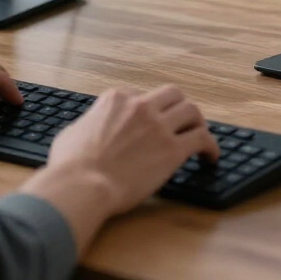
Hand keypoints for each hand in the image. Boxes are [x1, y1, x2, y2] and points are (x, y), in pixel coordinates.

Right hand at [21, 85, 217, 251]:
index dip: (146, 110)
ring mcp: (158, 126)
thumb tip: (89, 128)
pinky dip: (210, 146)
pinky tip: (210, 156)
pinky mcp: (172, 150)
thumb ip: (88, 124)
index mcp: (116, 99)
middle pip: (172, 94)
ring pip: (191, 110)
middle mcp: (140, 106)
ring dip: (197, 122)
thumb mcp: (72, 132)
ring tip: (199, 135)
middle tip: (181, 122)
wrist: (82, 185)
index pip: (139, 95)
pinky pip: (201, 139)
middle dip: (178, 106)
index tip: (149, 123)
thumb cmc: (70, 165)